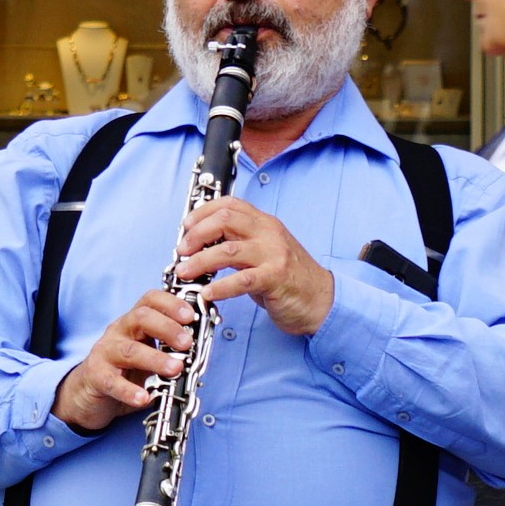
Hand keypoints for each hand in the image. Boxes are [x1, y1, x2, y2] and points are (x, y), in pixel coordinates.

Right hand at [55, 291, 192, 432]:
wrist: (88, 392)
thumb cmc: (125, 370)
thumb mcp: (149, 352)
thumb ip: (170, 347)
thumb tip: (202, 344)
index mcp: (134, 322)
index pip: (150, 300)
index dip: (170, 304)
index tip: (190, 315)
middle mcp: (119, 332)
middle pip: (140, 318)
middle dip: (167, 328)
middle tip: (187, 343)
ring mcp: (105, 353)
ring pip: (129, 350)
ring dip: (155, 359)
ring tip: (175, 369)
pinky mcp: (96, 376)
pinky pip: (112, 382)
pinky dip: (129, 390)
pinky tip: (144, 397)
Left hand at [175, 197, 334, 335]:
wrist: (322, 300)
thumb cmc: (290, 280)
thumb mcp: (265, 253)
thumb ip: (240, 245)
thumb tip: (203, 247)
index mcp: (265, 223)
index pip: (230, 205)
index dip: (202, 212)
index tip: (185, 227)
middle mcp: (269, 233)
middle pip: (225, 220)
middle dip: (196, 234)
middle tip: (182, 251)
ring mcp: (273, 254)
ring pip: (228, 249)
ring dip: (200, 261)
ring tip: (185, 272)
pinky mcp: (276, 278)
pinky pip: (242, 280)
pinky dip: (221, 287)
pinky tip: (208, 294)